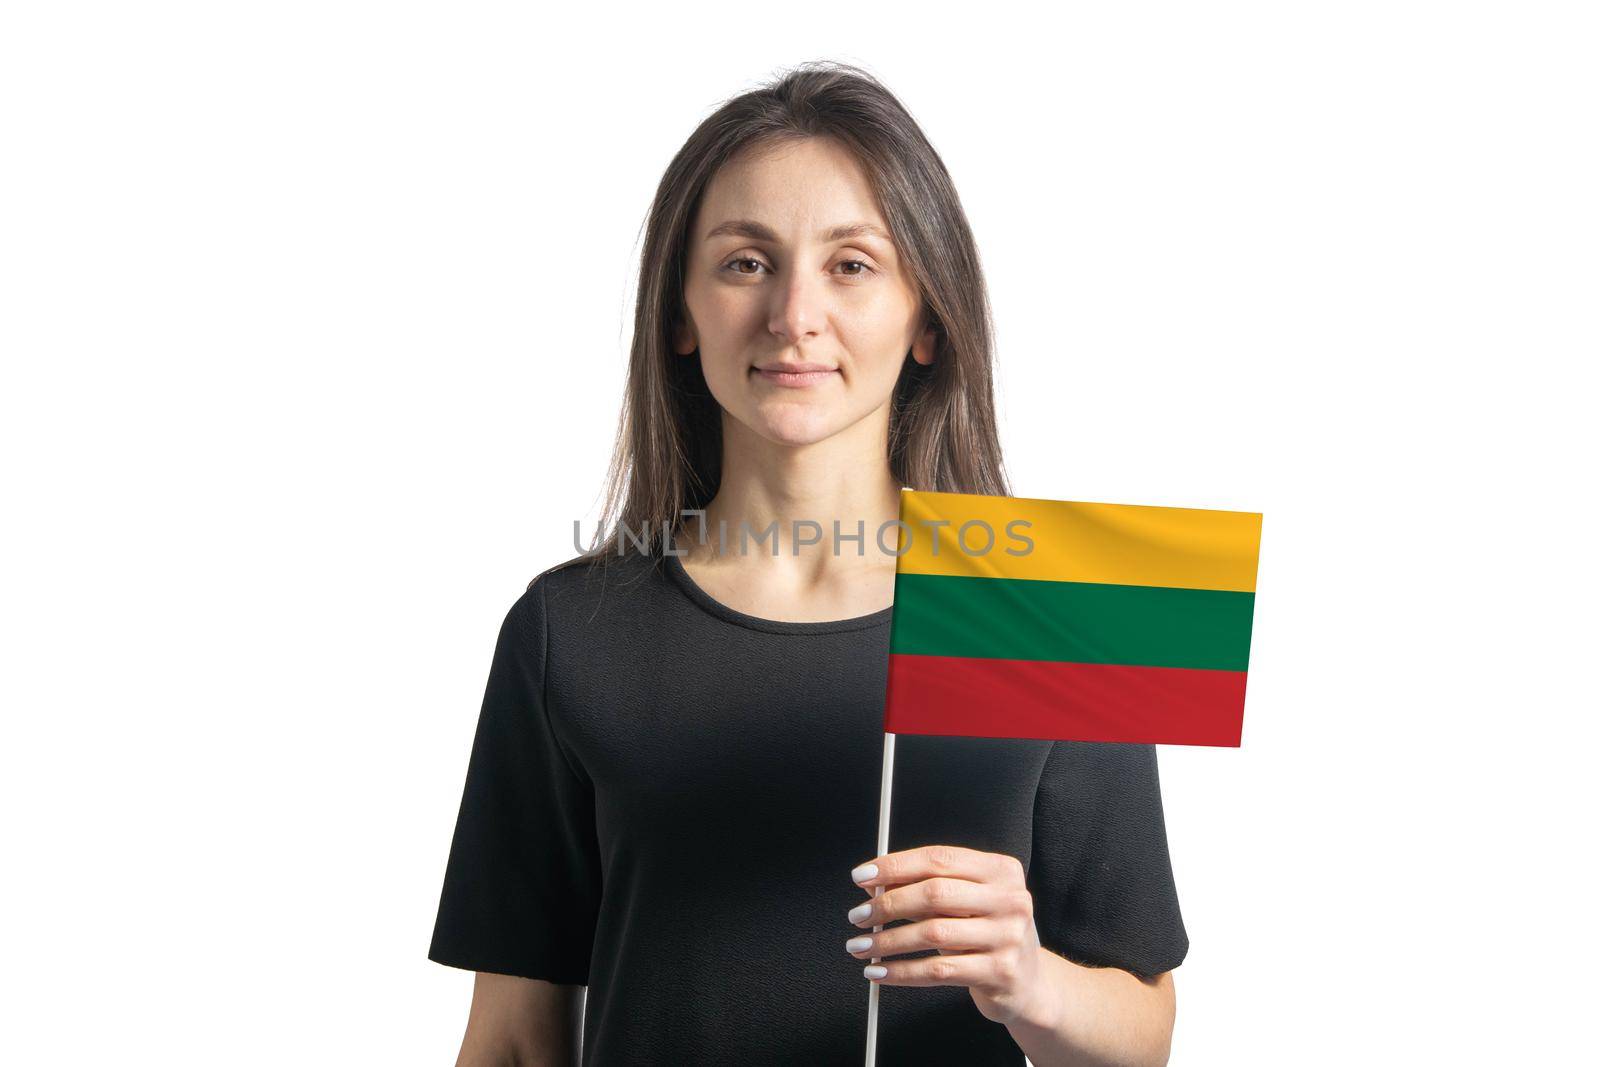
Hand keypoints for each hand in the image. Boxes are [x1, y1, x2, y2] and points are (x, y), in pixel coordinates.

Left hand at [844, 844, 1051, 1026]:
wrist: (1028, 983)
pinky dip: (901, 972)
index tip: (862, 875)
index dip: (895, 865)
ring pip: (932, 934)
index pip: (939, 858)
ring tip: (862, 945)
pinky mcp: (1000, 973)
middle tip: (858, 915)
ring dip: (887, 940)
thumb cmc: (988, 934)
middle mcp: (1009, 899)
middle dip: (887, 904)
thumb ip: (928, 887)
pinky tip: (880, 972)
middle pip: (934, 893)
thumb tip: (873, 884)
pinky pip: (938, 971)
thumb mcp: (967, 902)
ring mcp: (1008, 937)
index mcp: (1000, 870)